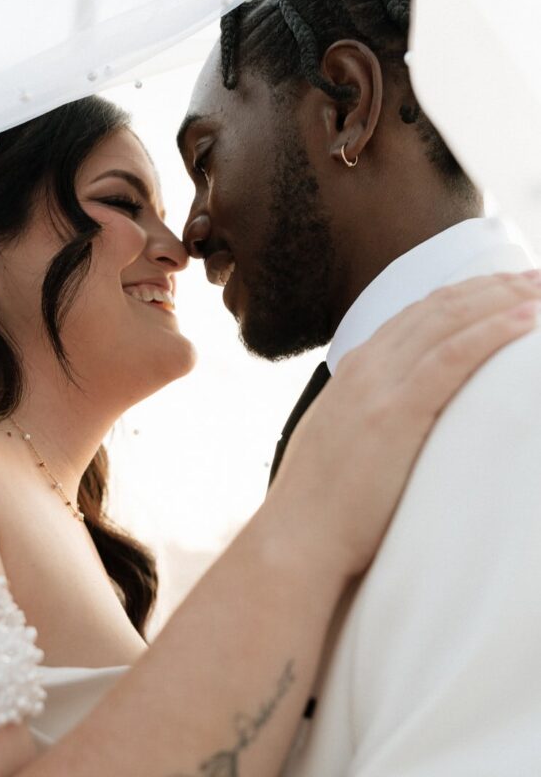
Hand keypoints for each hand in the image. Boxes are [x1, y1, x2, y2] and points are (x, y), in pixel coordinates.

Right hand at [285, 271, 540, 578]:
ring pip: (450, 322)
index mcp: (356, 369)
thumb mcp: (343, 441)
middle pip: (439, 307)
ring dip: (503, 299)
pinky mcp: (396, 412)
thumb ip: (370, 416)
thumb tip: (401, 421)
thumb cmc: (323, 505)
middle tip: (535, 276)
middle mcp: (368, 365)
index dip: (464, 295)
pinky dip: (493, 331)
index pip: (418, 314)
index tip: (502, 286)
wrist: (297, 538)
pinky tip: (527, 320)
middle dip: (492, 287)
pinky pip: (454, 357)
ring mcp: (380, 385)